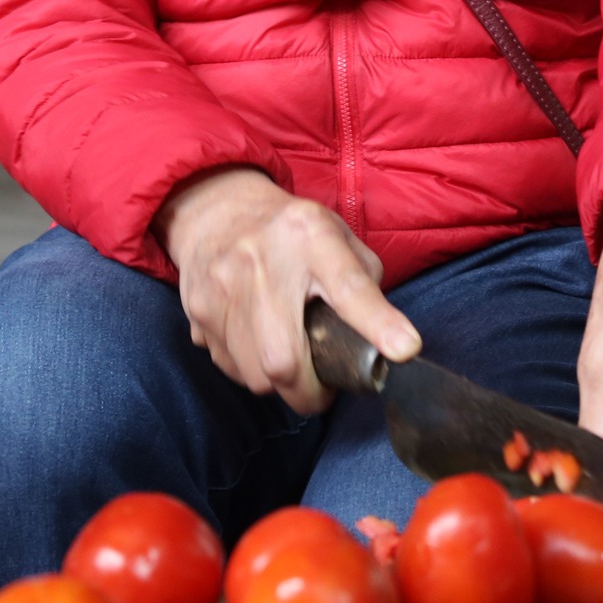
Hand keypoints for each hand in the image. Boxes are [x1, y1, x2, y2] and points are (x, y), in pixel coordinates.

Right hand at [155, 167, 418, 414]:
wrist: (215, 211)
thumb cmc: (288, 230)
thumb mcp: (335, 234)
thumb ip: (364, 280)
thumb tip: (388, 336)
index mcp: (310, 236)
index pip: (348, 286)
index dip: (377, 323)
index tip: (404, 350)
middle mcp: (261, 262)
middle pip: (283, 358)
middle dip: (310, 391)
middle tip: (324, 387)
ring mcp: (222, 289)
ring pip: (255, 375)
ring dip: (279, 383)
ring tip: (290, 359)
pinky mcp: (198, 312)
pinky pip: (230, 368)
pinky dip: (251, 370)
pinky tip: (259, 345)